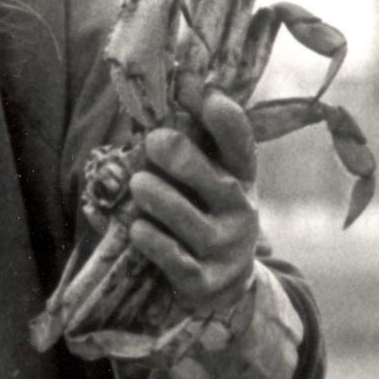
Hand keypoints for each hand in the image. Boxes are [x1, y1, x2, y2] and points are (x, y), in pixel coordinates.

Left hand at [125, 88, 260, 314]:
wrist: (222, 287)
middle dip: (188, 161)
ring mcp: (225, 250)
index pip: (241, 150)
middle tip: (155, 140)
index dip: (229, 124)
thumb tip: (169, 91)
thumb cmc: (202, 216)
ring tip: (139, 183)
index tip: (209, 96)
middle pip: (222, 185)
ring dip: (164, 201)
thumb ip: (190, 144)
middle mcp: (241, 215)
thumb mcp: (205, 181)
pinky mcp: (204, 282)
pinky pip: (178, 261)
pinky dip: (156, 243)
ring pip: (194, 224)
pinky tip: (137, 228)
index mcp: (240, 182)